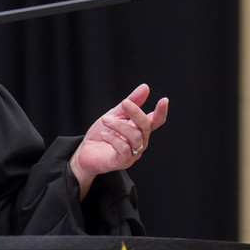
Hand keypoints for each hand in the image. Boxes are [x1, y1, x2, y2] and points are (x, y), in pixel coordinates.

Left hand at [69, 84, 168, 198]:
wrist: (85, 152)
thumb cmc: (102, 133)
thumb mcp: (115, 114)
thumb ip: (131, 103)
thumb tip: (145, 87)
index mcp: (140, 130)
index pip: (156, 121)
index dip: (161, 112)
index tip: (164, 100)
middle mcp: (140, 142)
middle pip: (146, 126)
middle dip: (136, 113)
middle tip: (124, 104)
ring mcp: (133, 153)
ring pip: (135, 137)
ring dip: (120, 125)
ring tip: (105, 119)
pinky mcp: (122, 162)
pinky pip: (124, 149)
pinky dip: (114, 139)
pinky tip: (104, 135)